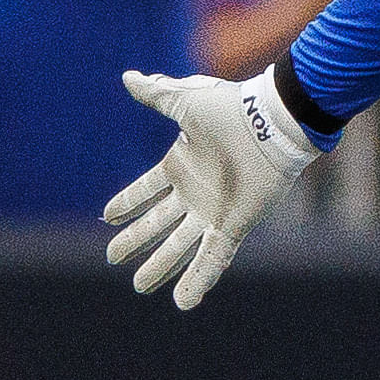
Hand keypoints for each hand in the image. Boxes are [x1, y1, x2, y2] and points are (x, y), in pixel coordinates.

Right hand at [103, 66, 317, 308]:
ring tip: (141, 286)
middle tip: (114, 258)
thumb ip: (157, 93)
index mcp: (181, 164)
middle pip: (158, 224)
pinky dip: (199, 281)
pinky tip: (184, 302)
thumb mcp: (186, 100)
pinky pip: (213, 259)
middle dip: (137, 241)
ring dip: (161, 266)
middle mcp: (195, 192)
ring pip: (179, 246)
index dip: (127, 203)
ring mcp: (213, 211)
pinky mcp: (233, 225)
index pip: (147, 190)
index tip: (107, 217)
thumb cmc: (232, 108)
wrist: (271, 123)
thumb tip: (128, 77)